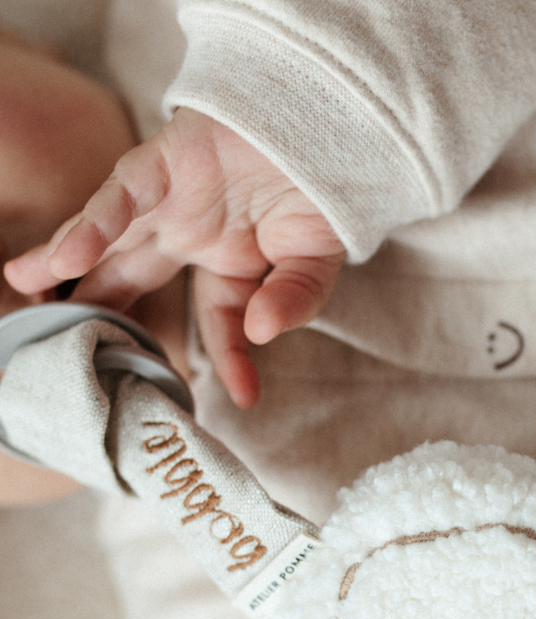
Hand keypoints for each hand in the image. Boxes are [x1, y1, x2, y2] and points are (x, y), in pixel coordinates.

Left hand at [3, 108, 345, 407]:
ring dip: (65, 263)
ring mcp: (174, 203)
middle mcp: (192, 236)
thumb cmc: (324, 192)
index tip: (245, 397)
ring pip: (110, 238)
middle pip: (134, 278)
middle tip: (65, 343)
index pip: (219, 322)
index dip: (231, 360)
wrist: (328, 126)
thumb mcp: (316, 263)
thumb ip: (294, 300)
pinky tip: (68, 259)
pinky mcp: (164, 165)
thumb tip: (261, 333)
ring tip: (25, 288)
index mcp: (231, 265)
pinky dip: (94, 226)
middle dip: (99, 308)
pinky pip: (120, 198)